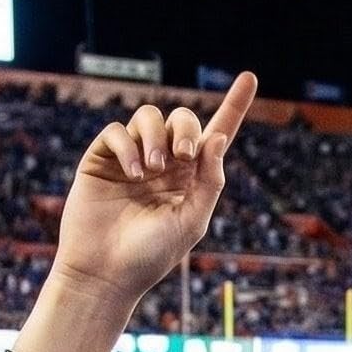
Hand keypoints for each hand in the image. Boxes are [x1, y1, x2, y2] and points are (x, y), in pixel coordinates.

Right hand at [51, 74, 258, 313]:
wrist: (106, 273)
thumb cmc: (150, 256)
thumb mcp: (192, 221)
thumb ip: (209, 181)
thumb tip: (218, 137)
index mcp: (190, 179)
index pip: (215, 135)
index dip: (233, 106)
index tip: (249, 78)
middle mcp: (163, 164)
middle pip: (181, 120)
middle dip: (185, 128)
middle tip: (183, 156)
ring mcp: (132, 160)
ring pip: (148, 118)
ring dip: (155, 136)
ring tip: (153, 169)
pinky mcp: (102, 160)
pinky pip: (117, 131)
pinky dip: (127, 145)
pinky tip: (133, 173)